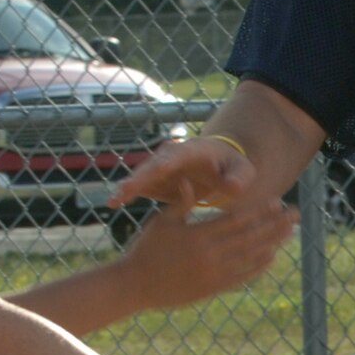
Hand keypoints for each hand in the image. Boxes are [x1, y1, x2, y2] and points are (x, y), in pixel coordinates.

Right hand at [112, 135, 253, 209]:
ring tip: (113, 200)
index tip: (157, 171)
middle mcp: (172, 156)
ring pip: (141, 176)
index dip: (167, 164)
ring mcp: (161, 168)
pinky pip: (139, 186)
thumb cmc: (234, 168)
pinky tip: (112, 203)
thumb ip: (239, 178)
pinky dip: (126, 194)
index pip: (178, 156)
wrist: (221, 166)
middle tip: (125, 190)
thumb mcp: (242, 171)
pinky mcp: (156, 181)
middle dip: (140, 178)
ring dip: (128, 188)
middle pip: (153, 166)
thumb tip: (232, 187)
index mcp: (194, 151)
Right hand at [115, 186, 296, 311]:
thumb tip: (192, 181)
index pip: (237, 220)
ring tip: (289, 233)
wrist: (134, 286)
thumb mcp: (162, 222)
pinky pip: (242, 276)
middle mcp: (209, 255)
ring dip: (273, 244)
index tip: (276, 201)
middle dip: (275, 225)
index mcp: (198, 235)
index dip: (259, 210)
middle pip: (251, 237)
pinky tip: (272, 257)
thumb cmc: (146, 250)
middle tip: (295, 214)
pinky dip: (259, 267)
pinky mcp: (212, 288)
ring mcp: (213, 274)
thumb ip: (181, 202)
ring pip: (251, 257)